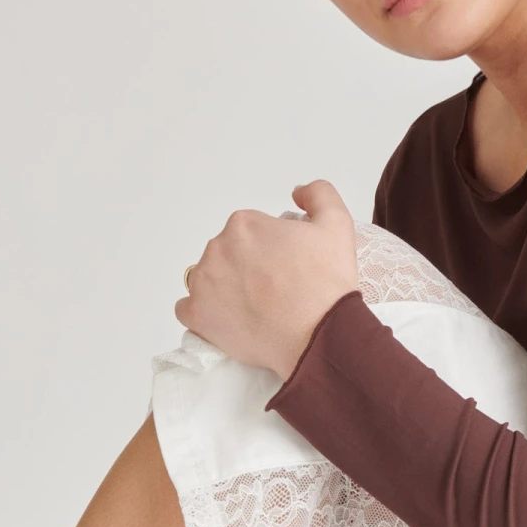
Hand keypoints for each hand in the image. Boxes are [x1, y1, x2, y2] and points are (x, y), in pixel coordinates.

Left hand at [174, 179, 360, 379]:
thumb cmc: (326, 282)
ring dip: (224, 288)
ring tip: (254, 308)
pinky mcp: (196, 315)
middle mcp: (216, 248)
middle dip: (246, 267)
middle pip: (227, 254)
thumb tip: (296, 192)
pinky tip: (229, 320)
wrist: (319, 334)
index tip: (284, 267)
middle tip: (273, 290)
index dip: (269, 249)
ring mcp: (202, 282)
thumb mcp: (337, 223)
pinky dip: (205, 314)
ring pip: (208, 279)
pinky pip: (189, 309)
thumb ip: (318, 194)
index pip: (250, 232)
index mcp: (243, 224)